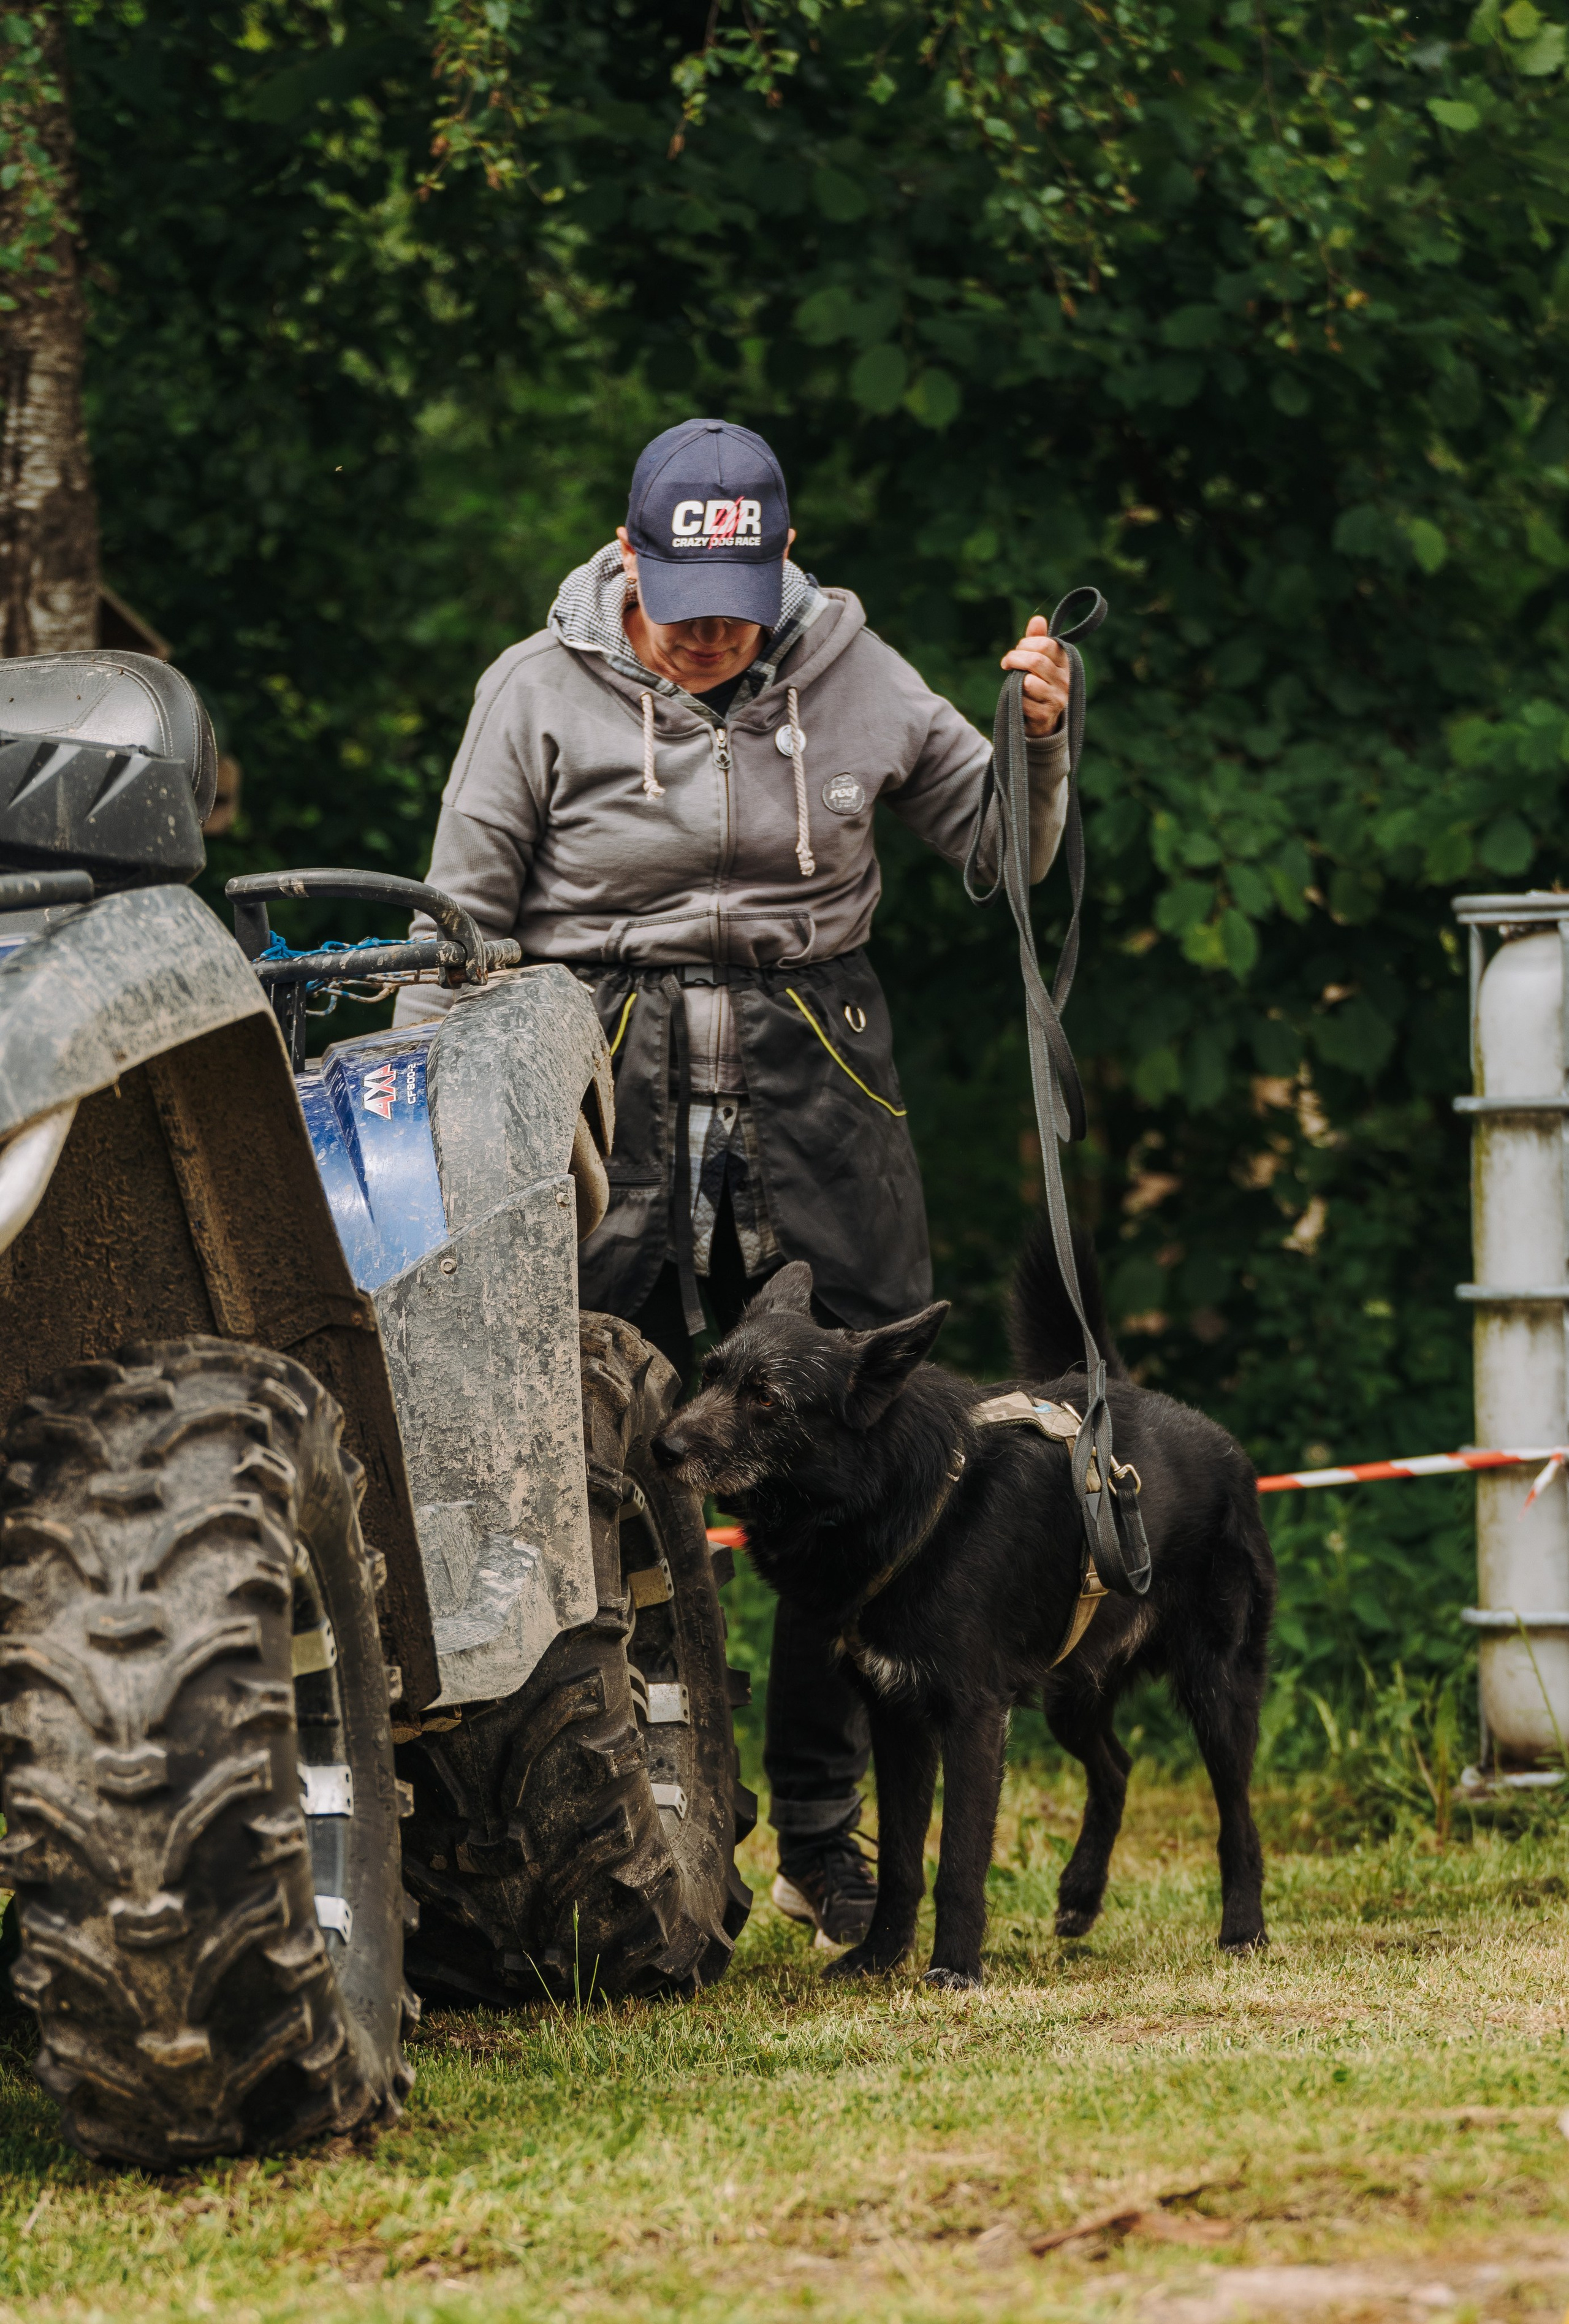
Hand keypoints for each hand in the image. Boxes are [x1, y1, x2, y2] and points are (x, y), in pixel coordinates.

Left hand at [1001, 614, 1069, 738]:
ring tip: (1015, 682)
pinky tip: (1019, 700)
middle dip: (1015, 658)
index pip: (1046, 644)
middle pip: (1036, 660)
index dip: (1026, 644)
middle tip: (1007, 662)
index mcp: (1066, 662)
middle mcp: (1065, 680)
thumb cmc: (1040, 683)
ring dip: (1016, 680)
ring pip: (1029, 681)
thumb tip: (1037, 619)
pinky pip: (1023, 701)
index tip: (1016, 649)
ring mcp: (1058, 699)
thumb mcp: (1040, 660)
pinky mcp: (1046, 715)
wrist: (1043, 719)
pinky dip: (1015, 698)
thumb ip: (1038, 640)